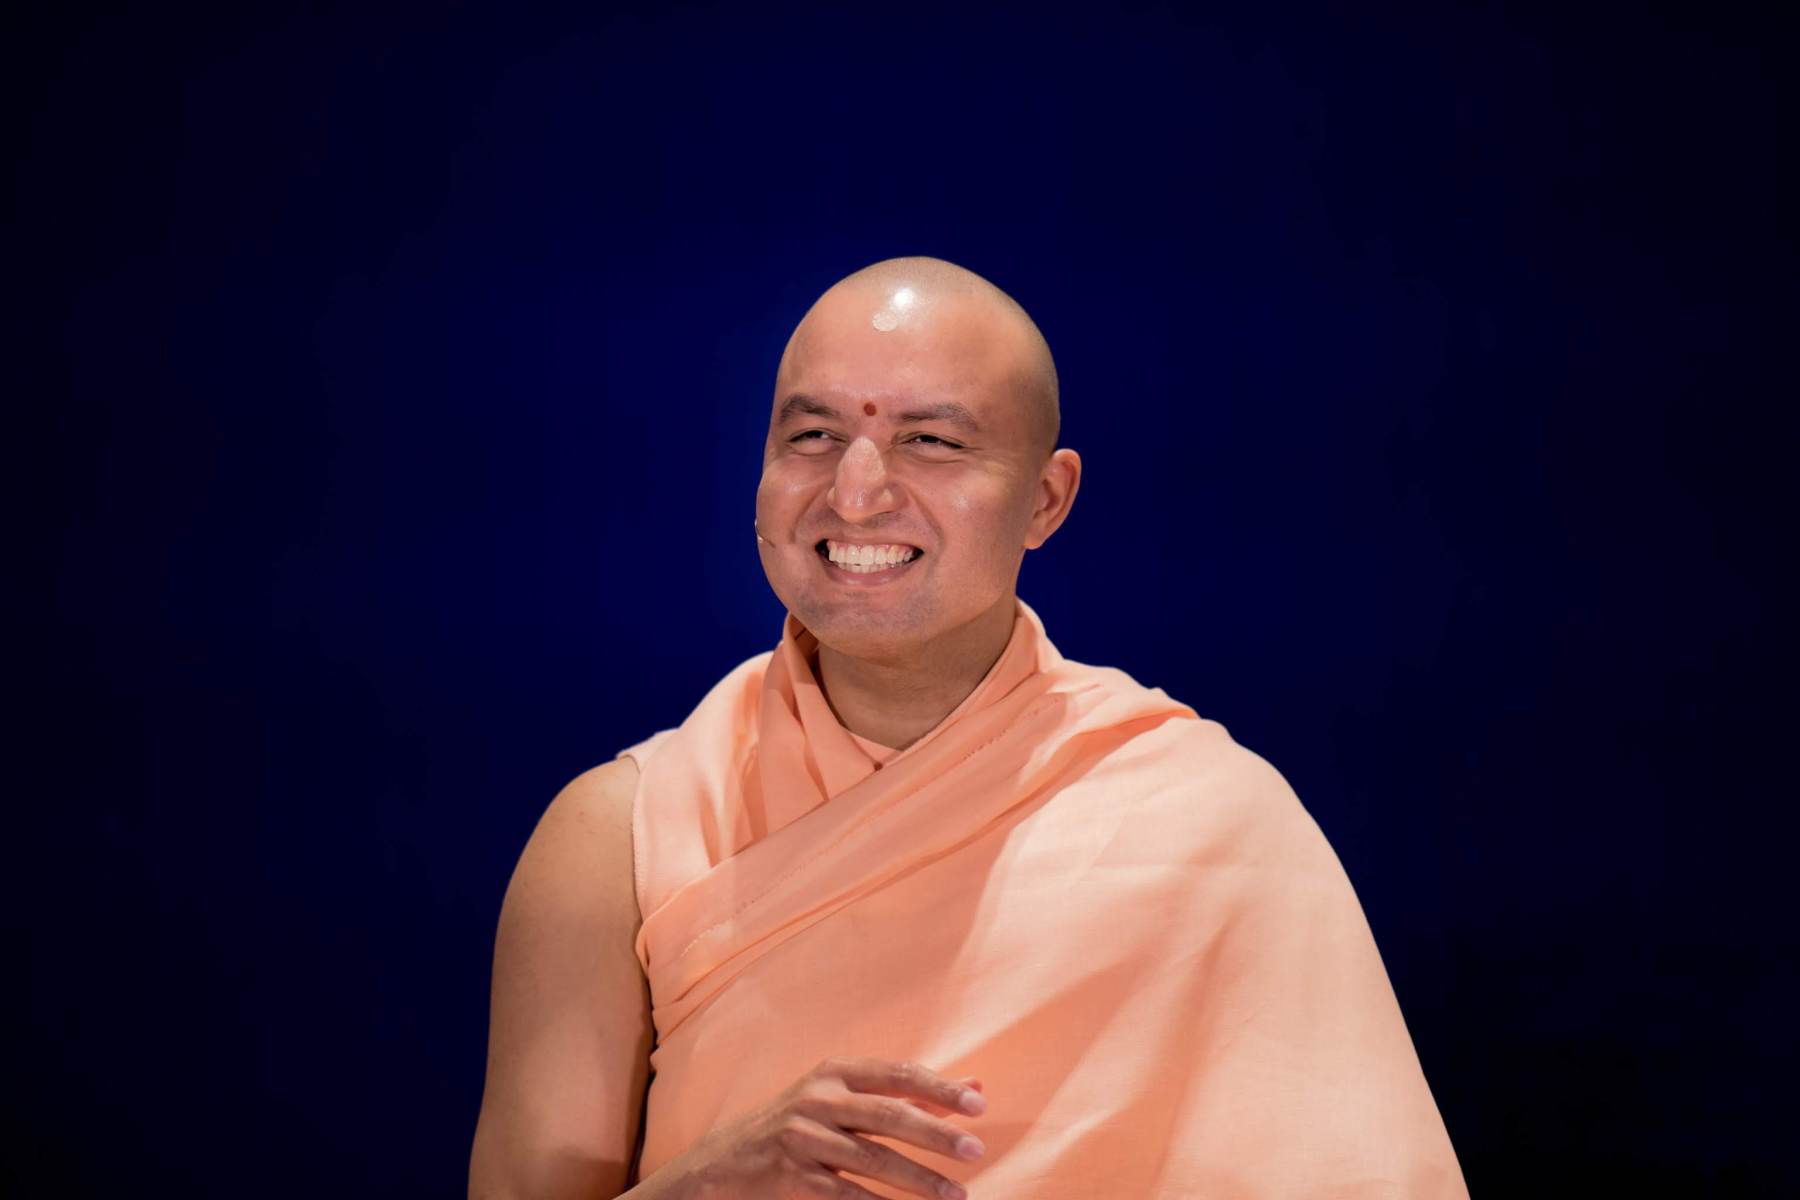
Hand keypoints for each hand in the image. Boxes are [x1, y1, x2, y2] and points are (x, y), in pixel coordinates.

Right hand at [656, 1056, 987, 1198]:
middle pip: (888, 1114)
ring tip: (955, 1196)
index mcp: (835, 1071)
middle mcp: (818, 1098)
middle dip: (936, 1134)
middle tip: (975, 1151)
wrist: (722, 1163)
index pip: (898, 1074)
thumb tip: (975, 1087)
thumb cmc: (798, 1126)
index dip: (940, 1089)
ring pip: (871, 1158)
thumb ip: (908, 1094)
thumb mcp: (843, 1099)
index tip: (978, 1106)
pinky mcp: (790, 1177)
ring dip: (918, 1180)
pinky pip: (845, 1196)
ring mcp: (801, 1137)